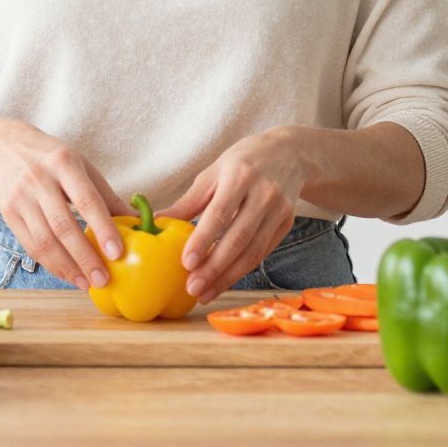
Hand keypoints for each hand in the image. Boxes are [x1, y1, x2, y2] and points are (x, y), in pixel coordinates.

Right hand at [0, 120, 127, 289]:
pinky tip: (67, 274)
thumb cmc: (55, 160)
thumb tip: (136, 223)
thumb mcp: (82, 167)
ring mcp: (20, 197)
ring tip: (86, 283)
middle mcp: (39, 179)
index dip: (102, 228)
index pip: (86, 200)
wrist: (7, 149)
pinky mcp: (8, 214)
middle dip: (85, 257)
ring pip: (44, 241)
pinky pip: (30, 246)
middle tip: (103, 279)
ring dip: (67, 267)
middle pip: (63, 226)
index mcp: (64, 163)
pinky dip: (51, 264)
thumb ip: (106, 196)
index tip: (117, 253)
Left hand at [159, 129, 310, 303]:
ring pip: (252, 252)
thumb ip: (188, 201)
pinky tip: (223, 282)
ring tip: (204, 293)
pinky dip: (241, 271)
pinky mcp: (287, 224)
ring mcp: (279, 210)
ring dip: (227, 277)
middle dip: (214, 268)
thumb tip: (157, 222)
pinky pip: (262, 253)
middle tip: (192, 288)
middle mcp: (264, 194)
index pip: (220, 213)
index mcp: (240, 175)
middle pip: (238, 238)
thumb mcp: (213, 172)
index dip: (203, 240)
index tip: (186, 263)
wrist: (290, 153)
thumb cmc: (243, 161)